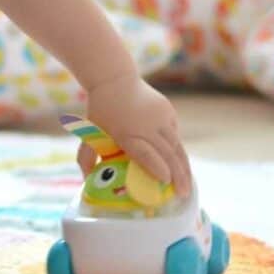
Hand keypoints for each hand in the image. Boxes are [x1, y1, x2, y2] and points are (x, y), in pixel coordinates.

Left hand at [78, 74, 191, 194]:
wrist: (114, 79)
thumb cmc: (100, 111)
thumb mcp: (89, 133)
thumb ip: (86, 158)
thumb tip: (86, 181)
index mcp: (125, 133)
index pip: (145, 153)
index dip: (157, 167)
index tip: (166, 181)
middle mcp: (146, 125)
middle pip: (167, 153)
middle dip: (178, 176)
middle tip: (183, 194)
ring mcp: (160, 117)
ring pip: (176, 145)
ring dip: (183, 166)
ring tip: (187, 185)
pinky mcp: (168, 111)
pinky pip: (174, 133)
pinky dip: (177, 148)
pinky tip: (178, 162)